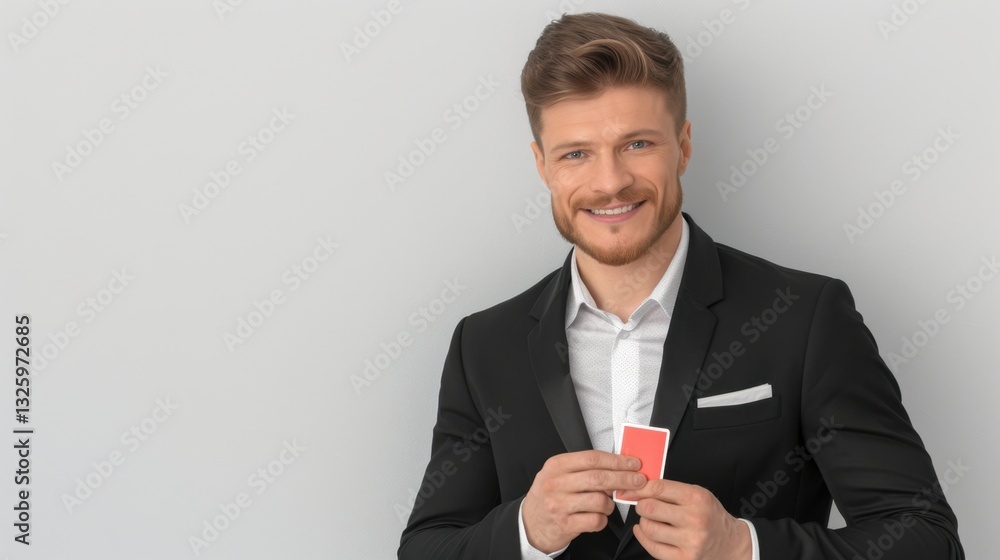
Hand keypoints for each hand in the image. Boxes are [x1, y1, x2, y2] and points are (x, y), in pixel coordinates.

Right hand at [522, 450, 645, 552]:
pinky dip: (603, 520)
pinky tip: (598, 517)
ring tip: (607, 505)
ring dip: (611, 504)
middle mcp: (556, 483)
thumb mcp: (559, 475)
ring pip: (600, 500)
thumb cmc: (550, 496)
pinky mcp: (565, 524)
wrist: (530, 523)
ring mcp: (559, 505)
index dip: (616, 461)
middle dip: (624, 478)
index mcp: (556, 466)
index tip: (633, 463)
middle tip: (639, 481)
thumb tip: (618, 465)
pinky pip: (596, 520)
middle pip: (598, 477)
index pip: (592, 458)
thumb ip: (584, 468)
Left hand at [617, 479, 750, 559]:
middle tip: (643, 506)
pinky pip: (653, 548)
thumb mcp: (698, 494)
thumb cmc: (710, 515)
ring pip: (649, 529)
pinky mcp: (684, 558)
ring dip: (644, 522)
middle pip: (650, 508)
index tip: (632, 490)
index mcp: (697, 498)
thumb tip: (639, 489)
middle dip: (641, 505)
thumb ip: (672, 490)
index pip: (659, 488)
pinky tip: (645, 532)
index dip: (640, 488)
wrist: (730, 543)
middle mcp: (695, 519)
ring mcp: (690, 541)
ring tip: (650, 520)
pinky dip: (643, 538)